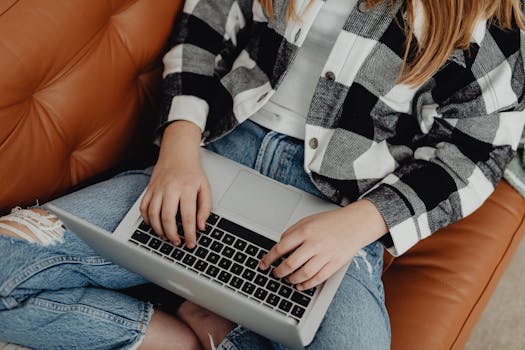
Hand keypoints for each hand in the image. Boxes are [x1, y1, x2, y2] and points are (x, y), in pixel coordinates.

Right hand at [140, 121, 210, 247]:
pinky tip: (154, 225)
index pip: (188, 216)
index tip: (191, 243)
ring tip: (166, 237)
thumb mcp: (205, 187)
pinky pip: (143, 208)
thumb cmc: (192, 172)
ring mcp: (157, 188)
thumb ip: (205, 208)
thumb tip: (201, 226)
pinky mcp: (149, 189)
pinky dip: (147, 219)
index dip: (189, 233)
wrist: (177, 153)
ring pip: (153, 214)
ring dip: (158, 230)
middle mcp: (170, 188)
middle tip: (177, 242)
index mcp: (187, 188)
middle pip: (167, 217)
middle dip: (172, 234)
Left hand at [258, 199, 387, 290]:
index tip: (263, 264)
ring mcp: (325, 255)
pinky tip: (300, 285)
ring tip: (287, 279)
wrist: (354, 224)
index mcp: (305, 231)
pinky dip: (306, 285)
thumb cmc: (330, 222)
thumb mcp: (307, 221)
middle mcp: (314, 243)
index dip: (269, 259)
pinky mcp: (334, 264)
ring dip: (291, 280)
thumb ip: (292, 232)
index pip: (280, 248)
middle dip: (279, 272)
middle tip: (275, 274)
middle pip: (290, 264)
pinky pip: (317, 279)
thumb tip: (278, 246)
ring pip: (303, 274)